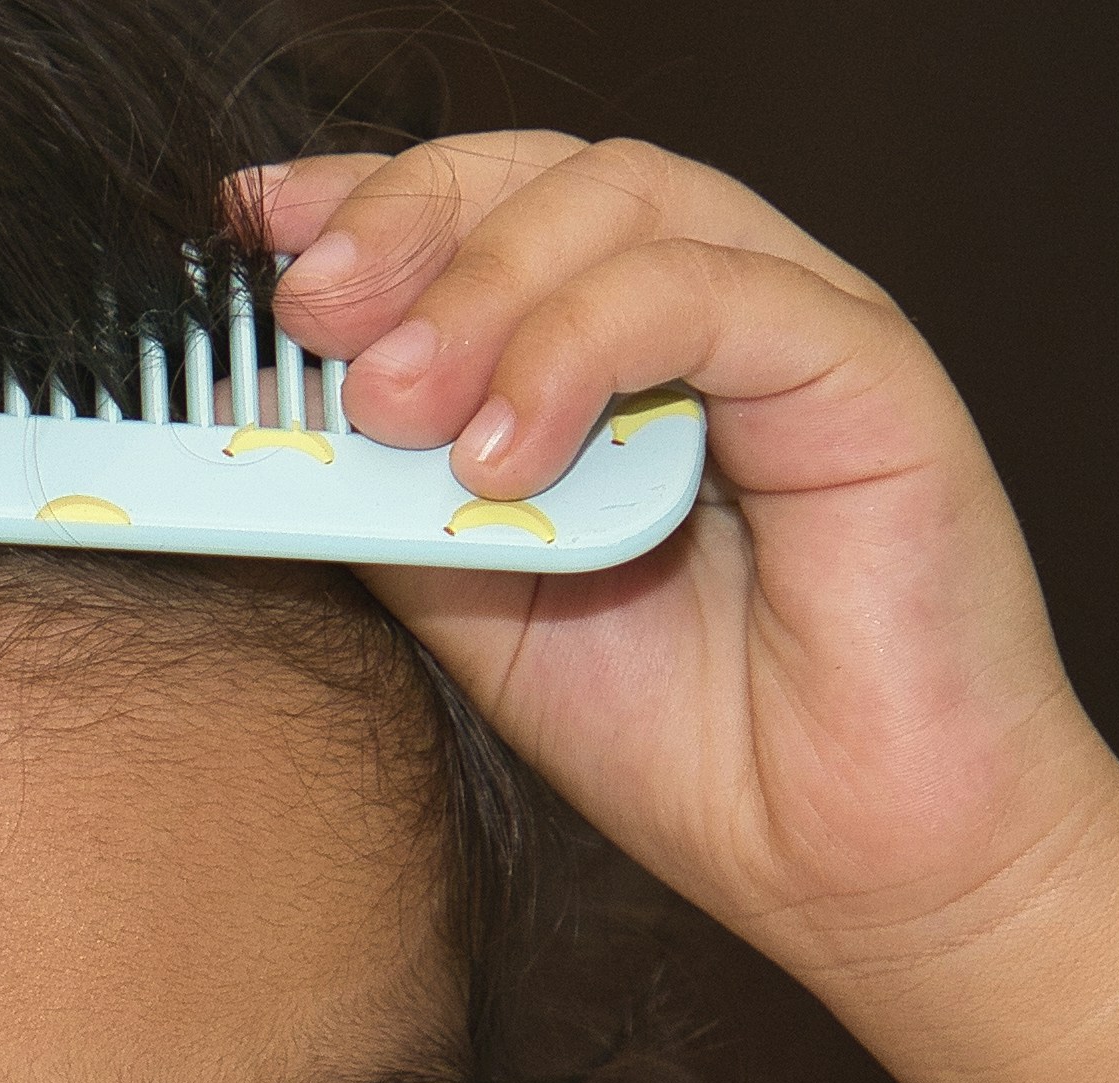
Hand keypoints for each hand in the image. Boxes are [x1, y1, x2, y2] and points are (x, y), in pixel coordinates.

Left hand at [257, 134, 1118, 995]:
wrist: (857, 876)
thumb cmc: (697, 748)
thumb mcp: (482, 611)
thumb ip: (388, 499)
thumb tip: (252, 406)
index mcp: (620, 353)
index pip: (487, 208)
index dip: (366, 197)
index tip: (248, 232)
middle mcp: (713, 311)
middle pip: (546, 171)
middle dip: (408, 221)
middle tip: (313, 316)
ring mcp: (797, 327)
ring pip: (624, 199)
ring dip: (483, 287)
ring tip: (402, 412)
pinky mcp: (870, 370)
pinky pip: (712, 291)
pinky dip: (585, 347)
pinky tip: (511, 453)